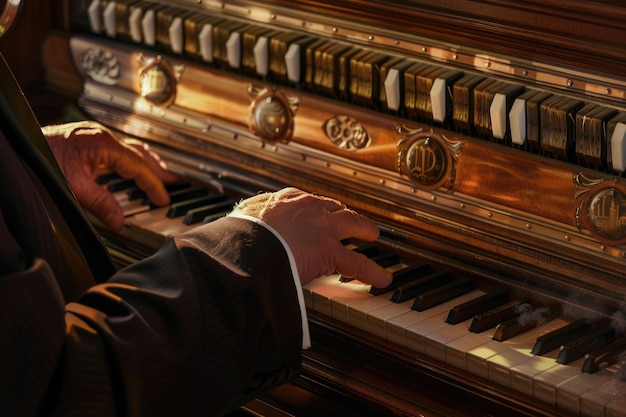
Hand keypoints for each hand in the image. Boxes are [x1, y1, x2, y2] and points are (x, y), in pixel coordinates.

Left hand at [43, 121, 178, 230]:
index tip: (163, 198)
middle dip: (156, 170)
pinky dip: (129, 161)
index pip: (138, 166)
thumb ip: (100, 204)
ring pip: (129, 149)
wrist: (22, 144)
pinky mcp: (86, 140)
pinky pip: (117, 150)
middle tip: (171, 183)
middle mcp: (101, 137)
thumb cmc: (42, 158)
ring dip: (144, 163)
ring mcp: (93, 137)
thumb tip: (119, 221)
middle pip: (139, 153)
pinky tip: (129, 169)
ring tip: (157, 175)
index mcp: (103, 144)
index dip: (153, 184)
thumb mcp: (74, 187)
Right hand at [230, 188, 391, 286]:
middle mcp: (305, 206)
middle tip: (350, 220)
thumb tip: (219, 241)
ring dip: (364, 229)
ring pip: (352, 224)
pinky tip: (383, 279)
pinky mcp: (329, 251)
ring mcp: (321, 227)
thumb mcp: (236, 227)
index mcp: (281, 201)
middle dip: (342, 214)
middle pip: (332, 207)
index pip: (304, 201)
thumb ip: (239, 230)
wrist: (244, 246)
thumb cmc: (235, 239)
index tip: (317, 211)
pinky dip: (372, 272)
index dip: (315, 208)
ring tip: (373, 234)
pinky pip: (357, 262)